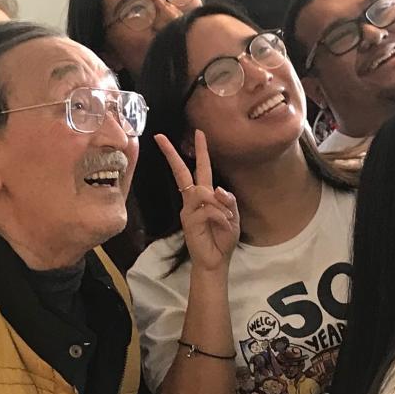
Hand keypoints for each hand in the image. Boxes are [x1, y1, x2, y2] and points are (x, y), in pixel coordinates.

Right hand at [155, 131, 238, 272]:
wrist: (216, 261)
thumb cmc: (223, 238)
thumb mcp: (234, 216)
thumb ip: (228, 200)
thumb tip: (216, 188)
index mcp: (204, 195)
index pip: (200, 168)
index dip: (200, 151)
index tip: (198, 132)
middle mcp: (193, 199)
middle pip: (181, 172)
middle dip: (171, 154)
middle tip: (160, 137)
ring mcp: (188, 210)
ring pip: (201, 191)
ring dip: (219, 204)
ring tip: (227, 218)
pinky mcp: (188, 221)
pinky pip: (206, 209)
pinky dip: (220, 216)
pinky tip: (223, 225)